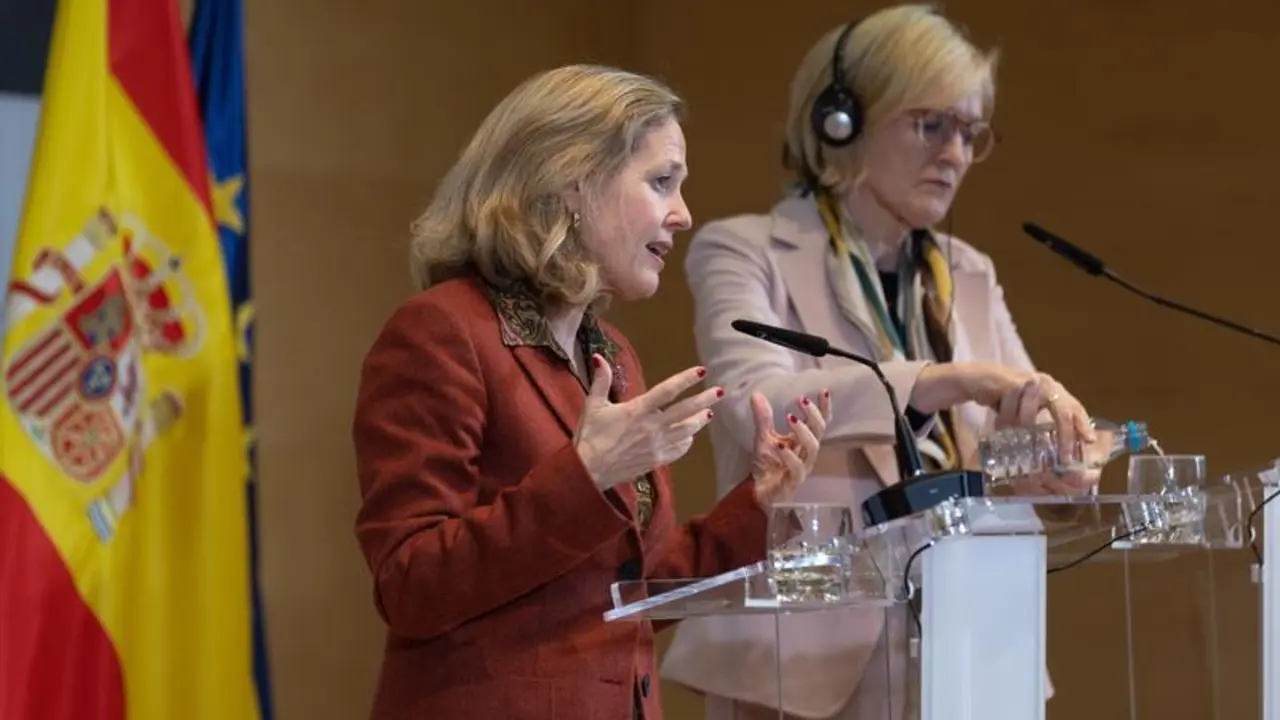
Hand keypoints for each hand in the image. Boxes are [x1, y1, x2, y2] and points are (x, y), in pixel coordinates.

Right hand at [573, 355, 722, 490]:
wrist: (588, 472)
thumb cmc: (589, 437)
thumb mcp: (593, 405)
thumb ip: (601, 381)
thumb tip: (599, 357)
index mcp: (638, 410)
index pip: (667, 391)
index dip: (686, 379)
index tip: (702, 371)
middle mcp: (652, 426)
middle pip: (685, 411)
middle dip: (704, 399)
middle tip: (720, 391)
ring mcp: (657, 445)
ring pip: (687, 431)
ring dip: (699, 421)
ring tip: (709, 413)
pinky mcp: (656, 460)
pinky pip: (679, 450)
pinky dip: (687, 442)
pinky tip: (690, 437)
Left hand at [749, 390, 831, 508]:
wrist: (759, 491)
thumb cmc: (768, 464)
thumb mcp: (763, 437)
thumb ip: (763, 417)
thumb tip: (756, 394)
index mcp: (803, 441)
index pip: (818, 423)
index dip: (823, 408)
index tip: (823, 391)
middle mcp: (807, 453)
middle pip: (818, 432)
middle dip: (813, 415)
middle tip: (802, 400)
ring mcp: (803, 467)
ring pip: (812, 448)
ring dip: (803, 432)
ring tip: (790, 418)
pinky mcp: (794, 481)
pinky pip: (796, 468)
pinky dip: (789, 456)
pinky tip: (780, 446)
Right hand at [993, 374, 1099, 495]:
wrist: (973, 379)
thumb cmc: (1000, 396)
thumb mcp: (1024, 408)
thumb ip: (1039, 422)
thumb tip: (1051, 450)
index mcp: (1052, 389)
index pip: (1074, 406)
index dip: (1083, 424)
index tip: (1090, 442)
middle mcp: (1045, 383)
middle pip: (1063, 412)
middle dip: (1065, 436)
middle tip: (1064, 458)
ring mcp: (1029, 382)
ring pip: (1029, 418)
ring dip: (1018, 429)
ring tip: (1009, 432)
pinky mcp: (1011, 383)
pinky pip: (1010, 413)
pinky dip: (1003, 422)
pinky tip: (997, 422)